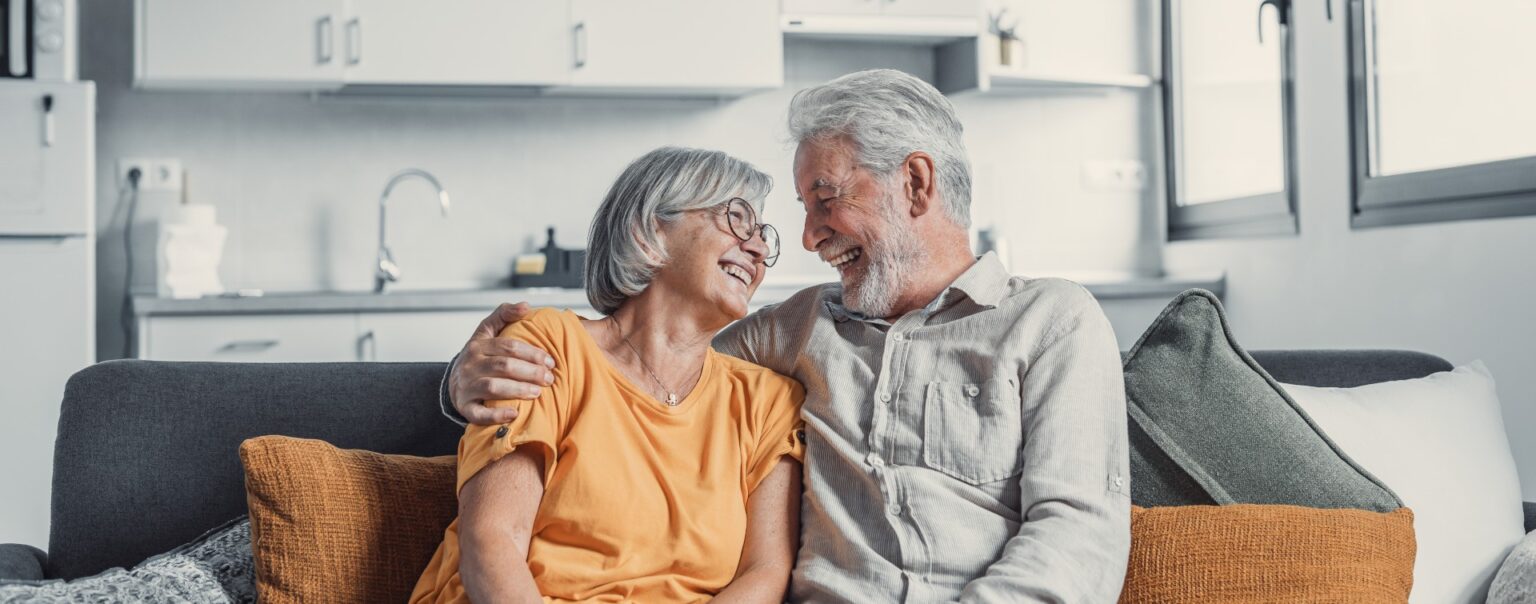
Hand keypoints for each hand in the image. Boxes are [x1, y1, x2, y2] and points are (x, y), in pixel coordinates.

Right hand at [449, 302, 556, 424]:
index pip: (508, 347)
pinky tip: (514, 414)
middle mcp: (470, 365)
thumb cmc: (478, 356)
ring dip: (518, 390)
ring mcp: (466, 387)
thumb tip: (525, 306)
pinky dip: (496, 415)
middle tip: (549, 378)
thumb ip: (504, 314)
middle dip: (530, 372)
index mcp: (478, 345)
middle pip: (503, 366)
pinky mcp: (464, 407)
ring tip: (537, 392)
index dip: (532, 353)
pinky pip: (478, 413)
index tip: (551, 361)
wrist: (455, 382)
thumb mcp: (486, 331)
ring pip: (492, 387)